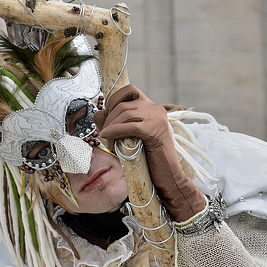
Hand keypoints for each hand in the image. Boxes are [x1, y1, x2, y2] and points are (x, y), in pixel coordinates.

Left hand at [94, 85, 205, 221]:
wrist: (167, 177)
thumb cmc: (147, 159)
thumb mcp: (126, 137)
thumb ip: (111, 123)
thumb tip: (98, 112)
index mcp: (150, 107)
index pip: (128, 90)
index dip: (113, 100)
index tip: (108, 118)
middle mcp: (155, 108)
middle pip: (122, 105)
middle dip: (108, 120)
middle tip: (105, 136)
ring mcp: (157, 118)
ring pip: (124, 114)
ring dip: (110, 128)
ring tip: (109, 143)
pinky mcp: (155, 130)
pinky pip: (129, 126)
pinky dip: (114, 131)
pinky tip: (108, 138)